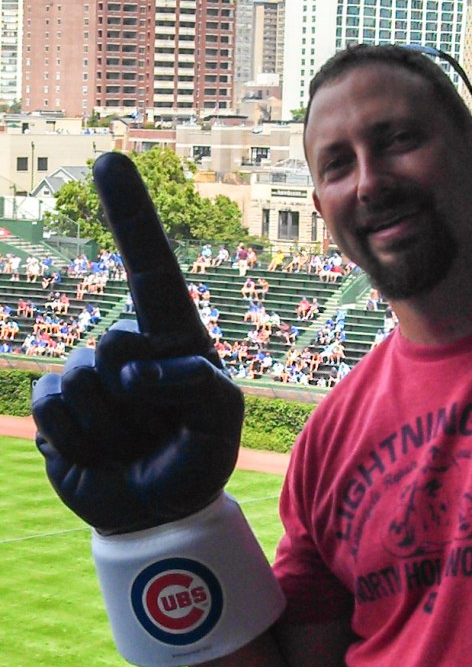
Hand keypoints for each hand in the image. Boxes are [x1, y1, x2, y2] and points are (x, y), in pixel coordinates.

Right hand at [32, 152, 242, 533]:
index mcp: (173, 334)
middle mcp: (127, 344)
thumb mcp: (224, 418)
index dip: (130, 213)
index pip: (150, 265)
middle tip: (158, 429)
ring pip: (83, 383)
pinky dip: (80, 441)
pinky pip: (53, 408)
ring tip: (134, 444)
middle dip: (141, 401)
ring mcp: (87, 373)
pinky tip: (100, 453)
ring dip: (115, 428)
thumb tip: (133, 371)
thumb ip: (199, 385)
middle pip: (114, 346)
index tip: (111, 159)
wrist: (159, 507)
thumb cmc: (200, 451)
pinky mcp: (55, 407)